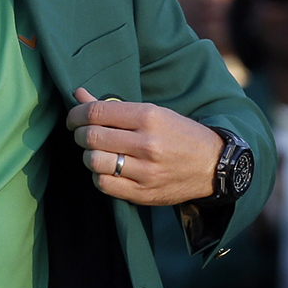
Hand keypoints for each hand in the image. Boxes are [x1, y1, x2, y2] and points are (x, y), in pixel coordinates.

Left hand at [66, 88, 220, 205]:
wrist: (213, 166)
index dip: (76, 115)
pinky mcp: (143, 193)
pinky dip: (99, 175)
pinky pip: (103, 184)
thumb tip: (78, 94)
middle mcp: (147, 143)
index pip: (96, 112)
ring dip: (88, 156)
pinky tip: (107, 169)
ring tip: (97, 152)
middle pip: (91, 137)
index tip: (73, 119)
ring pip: (94, 161)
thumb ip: (112, 107)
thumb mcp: (152, 112)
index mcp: (148, 117)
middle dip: (80, 135)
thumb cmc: (178, 134)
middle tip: (84, 135)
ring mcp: (145, 170)